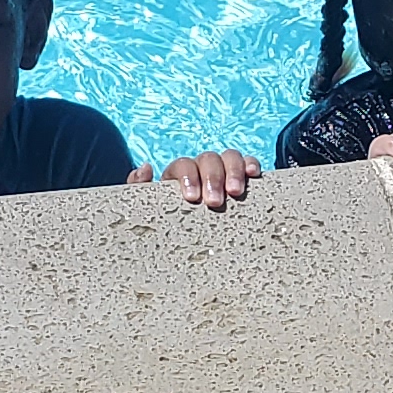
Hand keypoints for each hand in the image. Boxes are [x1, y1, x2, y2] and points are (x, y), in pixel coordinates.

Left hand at [130, 149, 260, 209]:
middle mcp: (201, 167)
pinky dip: (251, 165)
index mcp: (178, 174)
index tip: (192, 198)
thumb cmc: (166, 219)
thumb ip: (138, 187)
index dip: (189, 177)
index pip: (184, 164)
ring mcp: (223, 170)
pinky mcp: (241, 178)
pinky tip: (254, 175)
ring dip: (233, 171)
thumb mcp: (147, 205)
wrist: (182, 236)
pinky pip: (248, 164)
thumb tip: (145, 168)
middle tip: (214, 202)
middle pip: (209, 159)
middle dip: (212, 178)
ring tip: (235, 192)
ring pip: (229, 157)